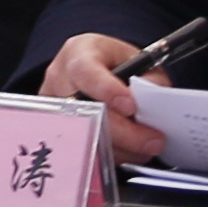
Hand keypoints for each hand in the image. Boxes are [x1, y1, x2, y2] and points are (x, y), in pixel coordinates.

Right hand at [40, 33, 171, 162]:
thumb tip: (154, 104)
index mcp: (79, 53)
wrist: (90, 66)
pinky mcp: (55, 129)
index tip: (131, 106)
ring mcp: (53, 106)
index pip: (86, 72)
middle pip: (85, 111)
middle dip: (124, 131)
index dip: (107, 90)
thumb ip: (150, 78)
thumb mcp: (137, 59)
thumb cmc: (113, 63)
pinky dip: (111, 154)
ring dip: (121, 147)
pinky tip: (129, 150)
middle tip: (153, 141)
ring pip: (85, 136)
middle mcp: (59, 79)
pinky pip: (83, 149)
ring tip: (145, 148)